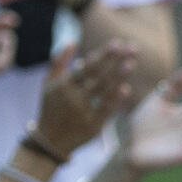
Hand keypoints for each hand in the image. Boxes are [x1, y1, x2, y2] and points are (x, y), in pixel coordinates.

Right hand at [32, 39, 138, 155]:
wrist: (50, 141)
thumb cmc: (52, 108)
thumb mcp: (49, 84)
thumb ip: (58, 62)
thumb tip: (71, 41)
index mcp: (63, 85)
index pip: (86, 67)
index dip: (102, 55)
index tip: (117, 43)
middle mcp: (72, 97)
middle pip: (97, 76)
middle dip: (114, 61)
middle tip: (132, 48)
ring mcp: (83, 112)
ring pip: (103, 91)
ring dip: (118, 76)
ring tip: (131, 63)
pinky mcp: (92, 126)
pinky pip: (106, 110)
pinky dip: (115, 99)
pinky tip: (126, 88)